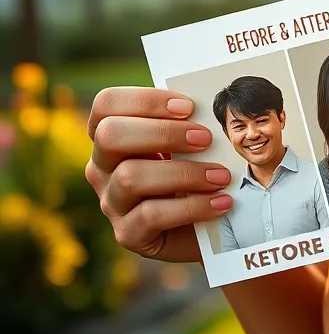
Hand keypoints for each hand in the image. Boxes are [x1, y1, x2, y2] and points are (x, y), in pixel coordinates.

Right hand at [85, 88, 233, 262]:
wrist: (205, 227)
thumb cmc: (198, 172)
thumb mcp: (191, 144)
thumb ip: (191, 122)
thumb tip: (214, 101)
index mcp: (113, 135)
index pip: (107, 104)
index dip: (145, 100)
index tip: (188, 107)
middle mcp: (102, 166)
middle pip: (110, 135)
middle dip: (164, 132)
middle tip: (206, 139)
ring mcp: (111, 201)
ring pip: (130, 177)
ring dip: (184, 173)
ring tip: (221, 176)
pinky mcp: (127, 233)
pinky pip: (150, 215)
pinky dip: (192, 207)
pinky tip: (220, 202)